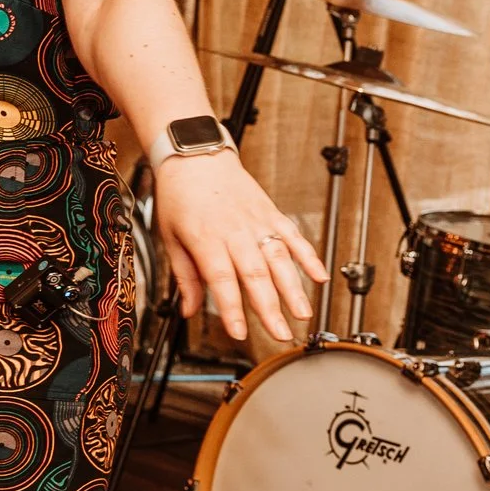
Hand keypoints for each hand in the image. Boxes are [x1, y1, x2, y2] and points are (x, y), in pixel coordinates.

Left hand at [150, 151, 326, 343]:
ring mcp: (256, 222)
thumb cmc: (179, 195)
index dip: (232, 309)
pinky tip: (319, 276)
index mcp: (205, 239)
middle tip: (280, 334)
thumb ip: (184, 276)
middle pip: (256, 275)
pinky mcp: (271, 213)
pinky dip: (308, 256)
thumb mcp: (170, 237)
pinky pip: (293, 236)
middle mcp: (234, 231)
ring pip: (279, 259)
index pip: (221, 280)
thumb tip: (188, 311)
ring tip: (303, 314)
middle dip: (270, 309)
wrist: (195, 156)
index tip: (238, 333)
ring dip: (294, 289)